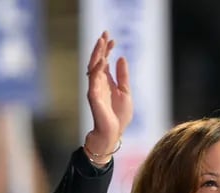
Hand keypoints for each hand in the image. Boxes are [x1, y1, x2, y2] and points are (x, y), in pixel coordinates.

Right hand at [85, 32, 132, 157]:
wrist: (113, 133)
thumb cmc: (118, 116)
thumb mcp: (125, 93)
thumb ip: (123, 77)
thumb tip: (122, 58)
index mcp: (106, 82)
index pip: (105, 61)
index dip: (108, 50)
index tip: (113, 39)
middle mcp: (98, 83)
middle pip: (97, 61)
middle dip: (100, 47)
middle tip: (105, 33)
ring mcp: (94, 89)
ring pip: (93, 67)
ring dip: (97, 54)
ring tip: (101, 41)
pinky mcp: (93, 96)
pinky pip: (93, 80)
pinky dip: (97, 69)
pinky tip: (102, 60)